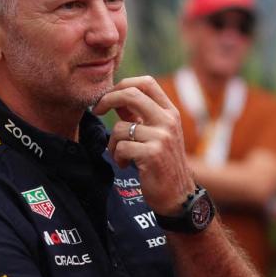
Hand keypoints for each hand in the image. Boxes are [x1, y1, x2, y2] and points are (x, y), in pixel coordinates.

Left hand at [95, 76, 195, 214]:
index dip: (122, 84)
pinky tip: (126, 165)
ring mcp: (162, 137)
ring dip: (112, 143)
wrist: (178, 194)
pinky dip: (118, 157)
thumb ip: (138, 116)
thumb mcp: (156, 134)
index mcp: (169, 112)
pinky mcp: (152, 154)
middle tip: (97, 110)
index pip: (146, 82)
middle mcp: (168, 120)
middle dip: (107, 100)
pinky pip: (121, 147)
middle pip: (131, 94)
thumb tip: (116, 99)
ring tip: (121, 155)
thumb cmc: (163, 163)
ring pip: (120, 127)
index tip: (108, 96)